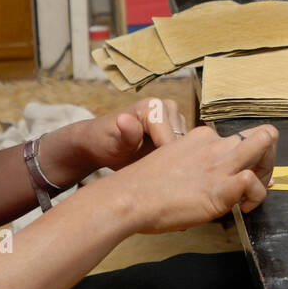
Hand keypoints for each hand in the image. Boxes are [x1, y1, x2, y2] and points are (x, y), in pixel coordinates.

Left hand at [70, 97, 188, 172]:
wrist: (101, 143)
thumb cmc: (104, 143)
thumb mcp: (113, 144)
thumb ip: (126, 134)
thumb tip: (124, 119)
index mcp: (154, 107)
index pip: (171, 140)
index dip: (166, 163)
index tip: (157, 181)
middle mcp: (168, 107)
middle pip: (182, 144)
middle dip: (172, 161)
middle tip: (157, 180)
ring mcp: (175, 117)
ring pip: (186, 147)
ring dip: (175, 161)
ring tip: (157, 174)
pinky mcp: (178, 129)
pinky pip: (185, 148)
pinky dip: (176, 159)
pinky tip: (162, 170)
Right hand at [116, 124, 278, 233]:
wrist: (127, 198)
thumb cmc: (144, 189)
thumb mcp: (173, 165)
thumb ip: (194, 168)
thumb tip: (207, 185)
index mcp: (201, 136)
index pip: (238, 139)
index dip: (247, 159)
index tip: (240, 178)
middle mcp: (213, 144)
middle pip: (263, 135)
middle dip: (268, 158)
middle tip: (257, 183)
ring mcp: (218, 163)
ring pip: (265, 142)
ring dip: (268, 169)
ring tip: (254, 193)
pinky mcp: (219, 186)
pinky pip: (253, 181)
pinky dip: (257, 196)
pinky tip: (244, 209)